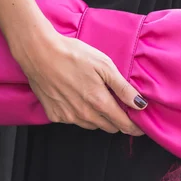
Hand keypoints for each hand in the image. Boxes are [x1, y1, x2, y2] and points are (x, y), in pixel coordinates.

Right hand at [0, 0, 144, 134]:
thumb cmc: (72, 54)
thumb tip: (140, 104)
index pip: (123, 124)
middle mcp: (84, 114)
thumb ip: (123, 88)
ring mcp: (68, 117)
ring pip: (92, 125)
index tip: (140, 127)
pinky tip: (77, 98)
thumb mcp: (104, 65)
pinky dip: (79, 114)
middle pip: (109, 127)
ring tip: (96, 99)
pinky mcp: (54, 115)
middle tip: (119, 108)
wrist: (39, 52)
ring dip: (99, 118)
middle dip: (117, 121)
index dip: (134, 127)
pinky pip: (74, 121)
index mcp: (99, 102)